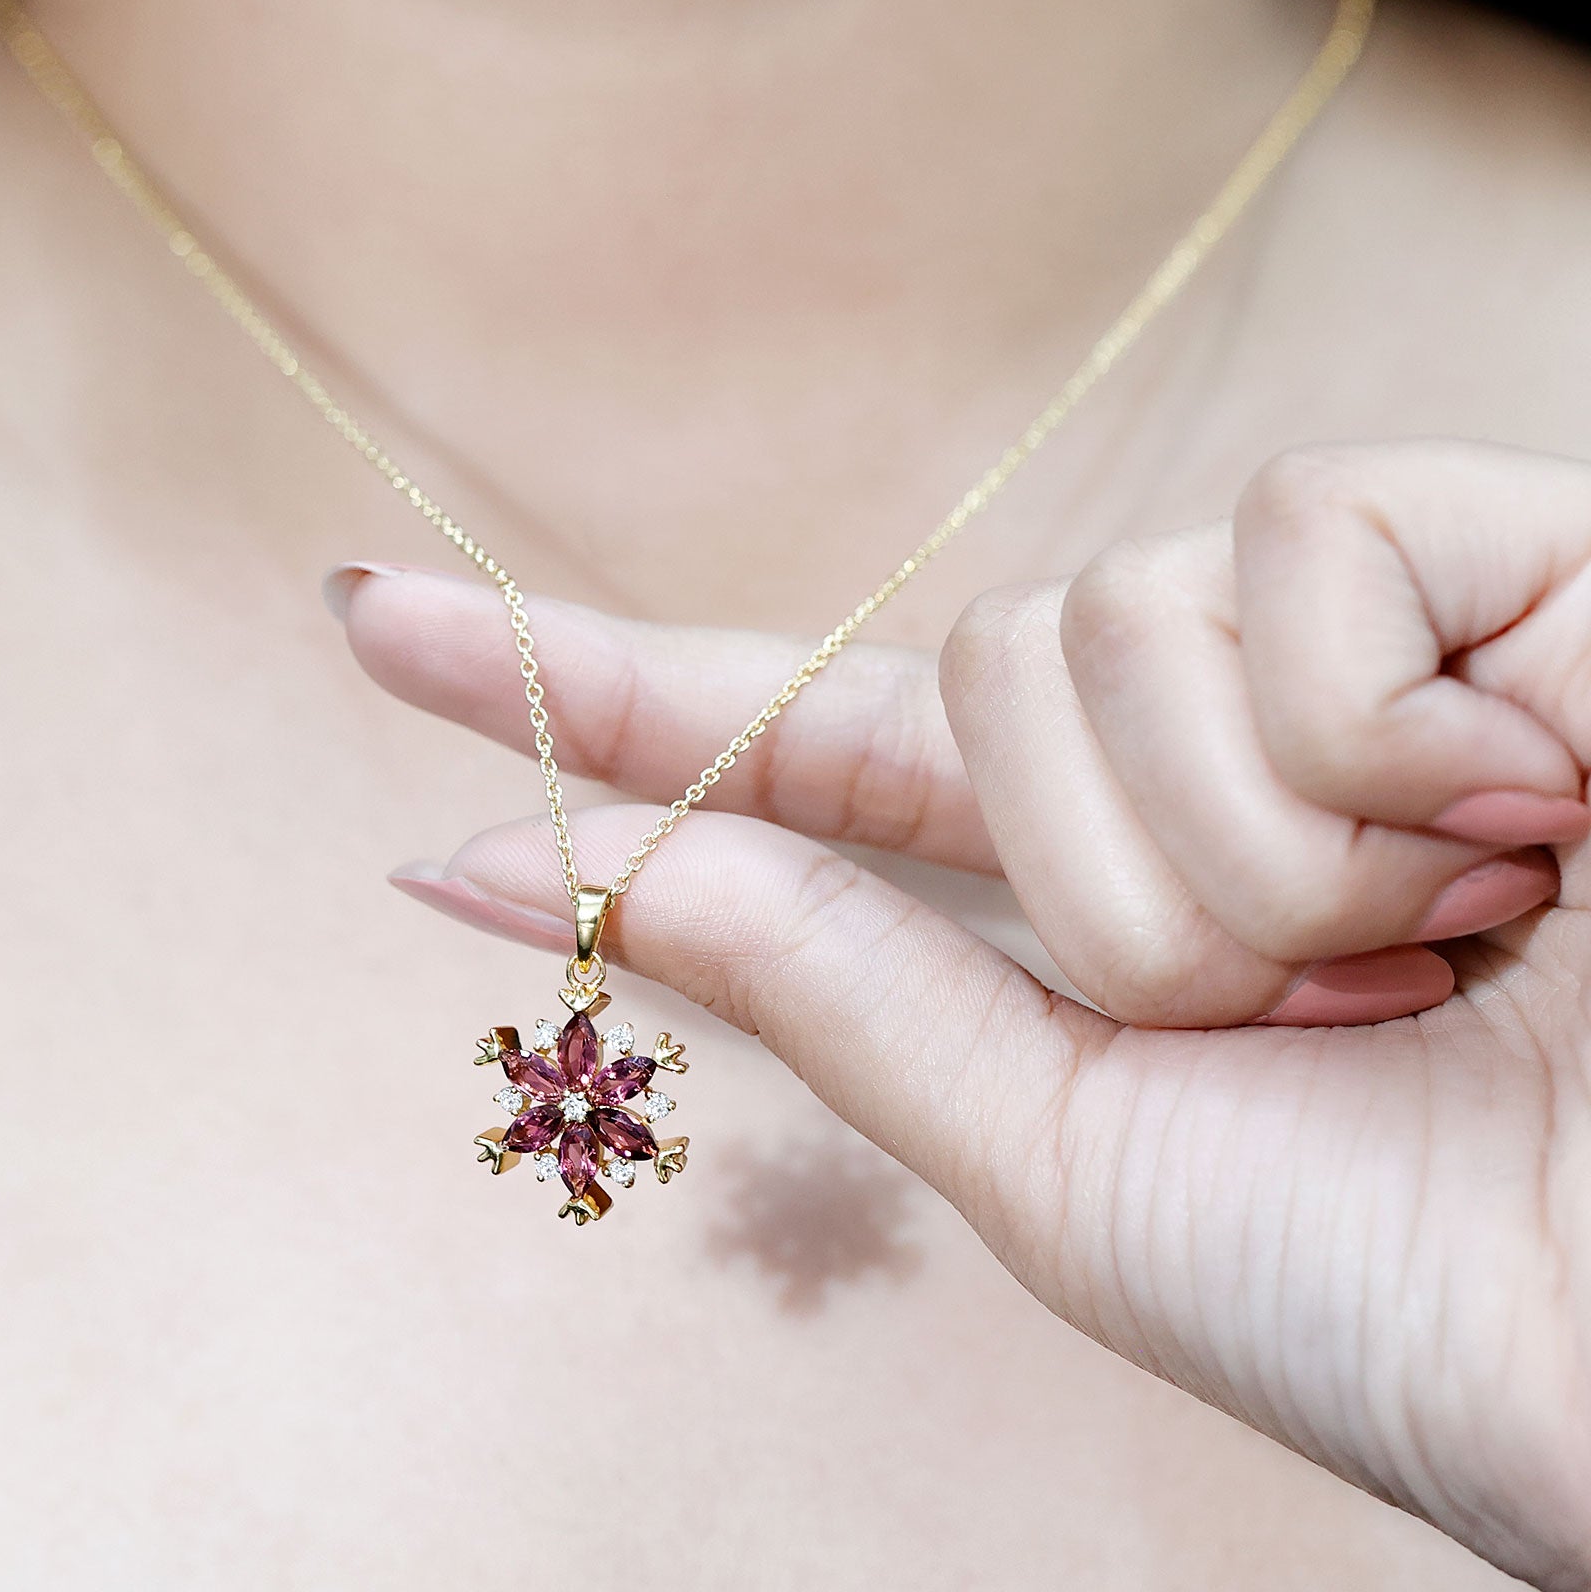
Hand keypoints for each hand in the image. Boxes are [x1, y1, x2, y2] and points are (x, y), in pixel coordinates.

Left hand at [330, 440, 1590, 1587]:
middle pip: (966, 683)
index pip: (790, 739)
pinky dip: (1384, 739)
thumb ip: (823, 978)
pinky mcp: (1478, 550)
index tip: (373, 632)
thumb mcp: (1066, 1157)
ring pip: (1098, 633)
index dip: (594, 687)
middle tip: (1339, 1017)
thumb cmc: (1418, 1296)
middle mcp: (1184, 736)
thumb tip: (557, 864)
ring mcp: (1329, 636)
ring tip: (1459, 955)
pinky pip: (1290, 558)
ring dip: (1256, 863)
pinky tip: (1541, 820)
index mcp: (1081, 883)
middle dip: (1123, 902)